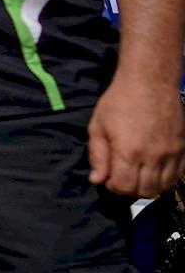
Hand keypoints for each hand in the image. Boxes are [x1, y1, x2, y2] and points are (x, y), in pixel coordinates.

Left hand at [87, 78, 184, 196]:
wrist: (150, 82)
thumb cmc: (119, 102)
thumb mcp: (98, 127)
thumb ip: (97, 156)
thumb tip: (97, 180)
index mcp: (128, 152)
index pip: (124, 187)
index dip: (113, 187)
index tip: (109, 178)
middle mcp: (152, 156)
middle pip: (145, 190)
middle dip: (130, 190)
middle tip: (123, 178)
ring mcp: (171, 153)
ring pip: (164, 185)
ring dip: (149, 187)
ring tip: (138, 176)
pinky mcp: (182, 147)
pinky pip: (178, 174)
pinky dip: (167, 179)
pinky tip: (156, 172)